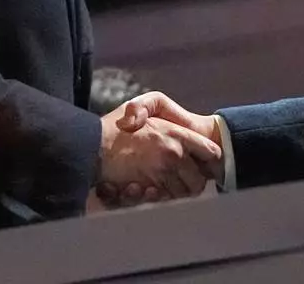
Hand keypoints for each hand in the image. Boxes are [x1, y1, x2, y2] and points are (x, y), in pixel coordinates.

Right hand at [97, 100, 222, 202]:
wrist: (92, 146)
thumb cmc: (118, 124)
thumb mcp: (148, 103)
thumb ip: (167, 110)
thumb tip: (180, 128)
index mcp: (178, 134)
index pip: (211, 152)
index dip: (209, 159)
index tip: (203, 162)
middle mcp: (174, 154)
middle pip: (200, 179)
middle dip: (194, 182)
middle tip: (183, 179)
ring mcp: (162, 173)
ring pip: (184, 193)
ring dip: (177, 193)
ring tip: (164, 185)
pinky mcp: (149, 189)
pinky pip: (166, 201)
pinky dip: (161, 199)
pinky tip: (148, 190)